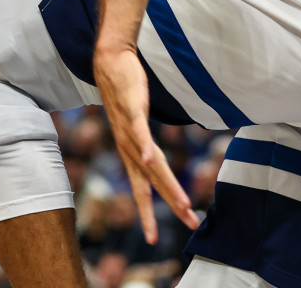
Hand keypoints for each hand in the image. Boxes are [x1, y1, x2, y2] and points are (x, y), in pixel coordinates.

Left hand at [92, 45, 200, 242]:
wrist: (110, 63)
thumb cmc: (124, 92)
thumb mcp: (135, 122)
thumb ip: (143, 138)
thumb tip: (149, 152)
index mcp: (131, 152)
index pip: (141, 189)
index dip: (147, 213)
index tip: (152, 238)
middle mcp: (128, 146)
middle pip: (153, 182)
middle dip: (171, 206)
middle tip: (190, 225)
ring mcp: (129, 129)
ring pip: (152, 162)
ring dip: (167, 184)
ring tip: (183, 204)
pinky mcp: (133, 109)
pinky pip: (140, 131)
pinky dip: (145, 146)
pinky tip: (150, 159)